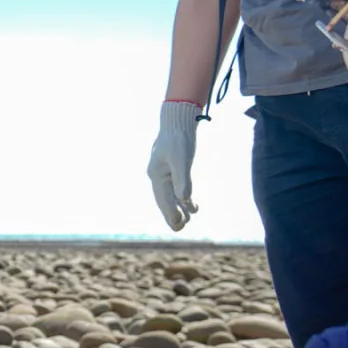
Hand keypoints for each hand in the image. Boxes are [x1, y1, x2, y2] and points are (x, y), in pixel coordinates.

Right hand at [148, 101, 200, 230]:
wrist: (177, 120)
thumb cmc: (179, 138)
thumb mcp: (182, 158)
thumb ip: (183, 180)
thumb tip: (185, 199)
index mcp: (157, 175)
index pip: (164, 199)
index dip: (171, 213)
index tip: (178, 225)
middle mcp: (158, 176)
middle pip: (164, 200)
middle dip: (172, 214)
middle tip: (181, 228)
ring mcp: (164, 172)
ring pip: (169, 195)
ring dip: (178, 207)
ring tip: (187, 220)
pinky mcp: (171, 168)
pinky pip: (174, 187)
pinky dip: (182, 197)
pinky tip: (190, 203)